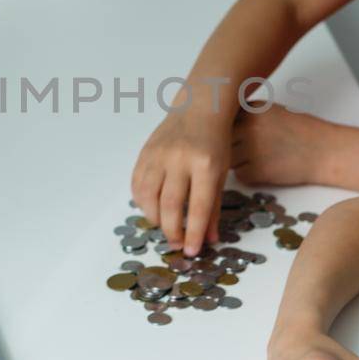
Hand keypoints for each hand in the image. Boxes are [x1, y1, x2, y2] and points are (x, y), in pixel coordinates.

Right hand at [130, 106, 231, 255]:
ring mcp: (159, 154)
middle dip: (172, 231)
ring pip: (148, 197)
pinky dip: (141, 202)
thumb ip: (214, 207)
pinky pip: (136, 184)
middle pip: (170, 205)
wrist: (198, 107)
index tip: (192, 252)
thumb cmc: (215, 141)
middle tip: (177, 244)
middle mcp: (179, 159)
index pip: (198, 207)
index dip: (194, 233)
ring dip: (155, 219)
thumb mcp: (222, 173)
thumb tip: (209, 240)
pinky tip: (151, 209)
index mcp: (205, 164)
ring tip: (165, 226)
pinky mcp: (145, 152)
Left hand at [230, 103, 327, 186]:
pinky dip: (249, 175)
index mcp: (253, 108)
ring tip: (262, 157)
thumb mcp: (272, 111)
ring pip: (228, 159)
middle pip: (222, 140)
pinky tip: (267, 168)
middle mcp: (249, 126)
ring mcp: (251, 148)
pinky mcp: (256, 171)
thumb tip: (218, 124)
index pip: (223, 119)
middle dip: (231, 146)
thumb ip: (246, 115)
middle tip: (254, 149)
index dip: (228, 129)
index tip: (238, 133)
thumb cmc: (300, 131)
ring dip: (238, 161)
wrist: (324, 151)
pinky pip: (240, 175)